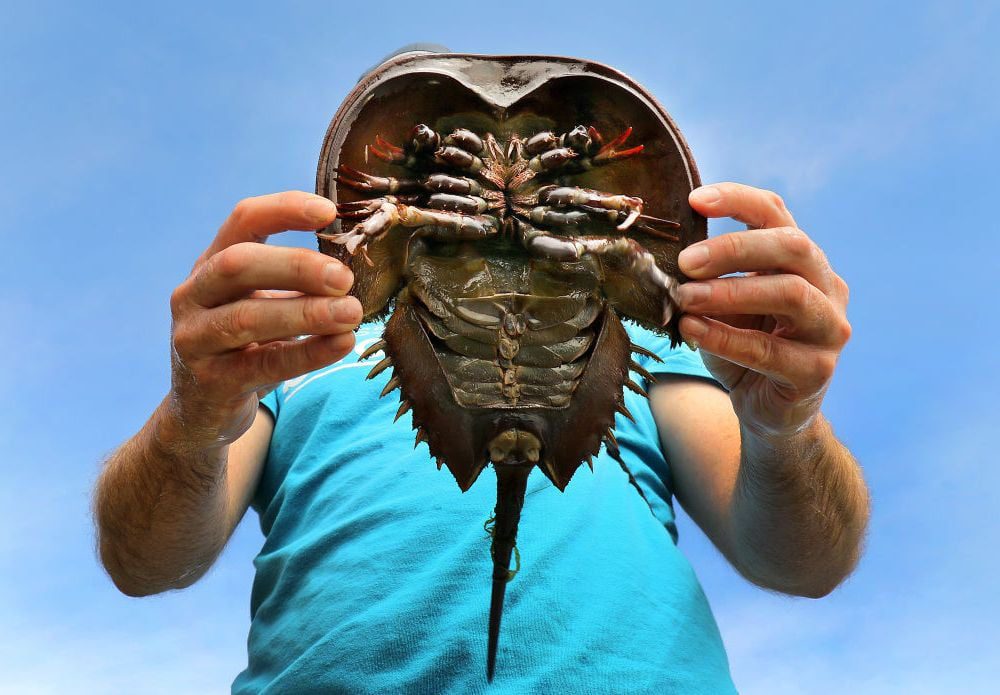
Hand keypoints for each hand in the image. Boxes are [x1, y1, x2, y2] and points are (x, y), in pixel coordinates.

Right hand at [167, 191, 361, 447]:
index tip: (329, 213)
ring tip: (352, 312)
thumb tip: (351, 266)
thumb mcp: (260, 303)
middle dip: (295, 266)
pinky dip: (307, 353)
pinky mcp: (210, 381)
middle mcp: (193, 294)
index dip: (283, 209)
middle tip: (345, 278)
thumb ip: (294, 283)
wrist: (202, 408)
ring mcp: (195, 338)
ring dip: (305, 312)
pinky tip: (342, 344)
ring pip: (246, 318)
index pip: (242, 221)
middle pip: (238, 264)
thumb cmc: (244, 344)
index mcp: (211, 263)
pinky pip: (264, 364)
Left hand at [676, 183, 851, 442]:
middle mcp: (827, 286)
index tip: (695, 200)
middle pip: (792, 247)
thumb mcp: (724, 304)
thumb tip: (662, 252)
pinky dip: (725, 338)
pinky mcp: (818, 370)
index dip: (738, 200)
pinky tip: (691, 331)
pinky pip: (770, 350)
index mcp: (802, 259)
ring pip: (790, 294)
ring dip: (729, 293)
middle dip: (734, 248)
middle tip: (685, 261)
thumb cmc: (742, 345)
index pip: (776, 214)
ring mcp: (829, 328)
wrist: (766, 410)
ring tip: (683, 297)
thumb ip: (708, 276)